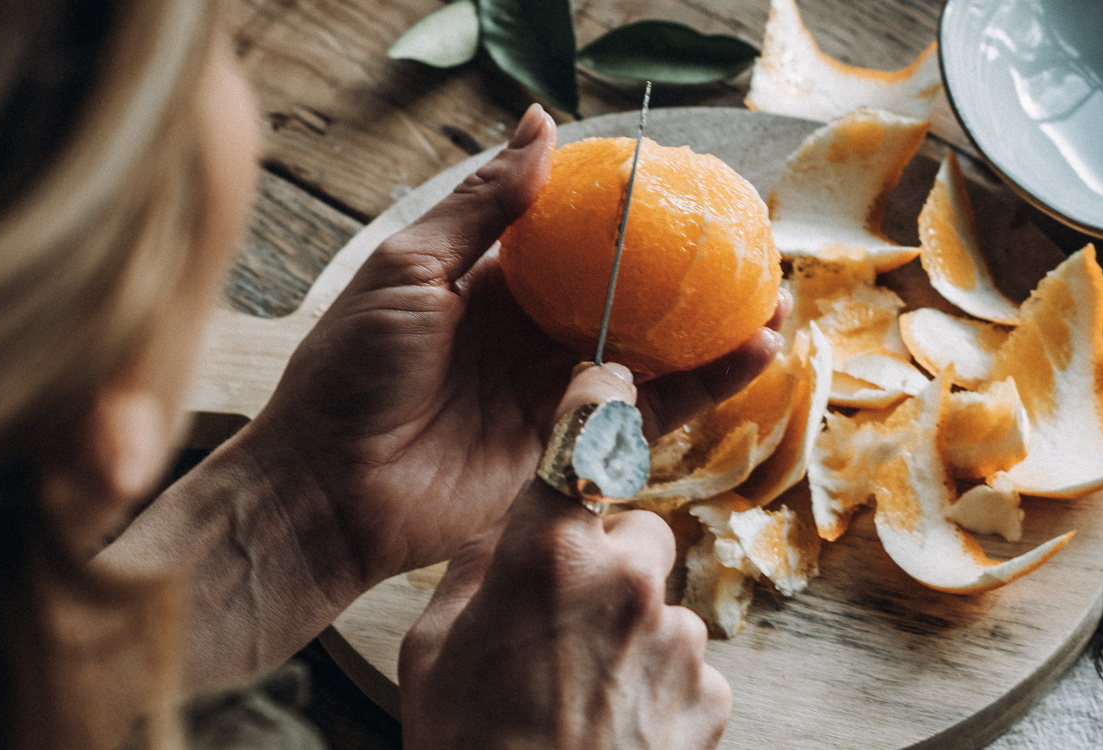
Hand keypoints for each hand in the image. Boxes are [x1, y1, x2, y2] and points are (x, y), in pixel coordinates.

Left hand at [243, 103, 784, 585]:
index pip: (577, 239)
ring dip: (716, 331)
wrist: (327, 490)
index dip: (629, 216)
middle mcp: (535, 334)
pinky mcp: (574, 448)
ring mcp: (558, 392)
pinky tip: (751, 357)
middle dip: (690, 274)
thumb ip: (484, 205)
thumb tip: (543, 124)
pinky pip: (650, 415)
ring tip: (775, 300)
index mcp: (494, 284)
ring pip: (655, 355)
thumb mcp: (409, 268)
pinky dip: (705, 388)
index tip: (685, 185)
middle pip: (631, 296)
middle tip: (750, 245)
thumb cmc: (347, 373)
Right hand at [398, 365, 731, 749]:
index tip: (609, 372)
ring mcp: (678, 639)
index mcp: (547, 554)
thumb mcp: (432, 647)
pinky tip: (611, 716)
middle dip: (603, 559)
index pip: (583, 437)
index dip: (596, 397)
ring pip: (660, 600)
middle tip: (557, 616)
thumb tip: (508, 534)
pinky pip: (685, 660)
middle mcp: (627, 580)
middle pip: (630, 530)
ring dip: (629, 626)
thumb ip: (479, 571)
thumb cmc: (469, 745)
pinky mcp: (711, 693)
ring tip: (576, 686)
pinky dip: (656, 680)